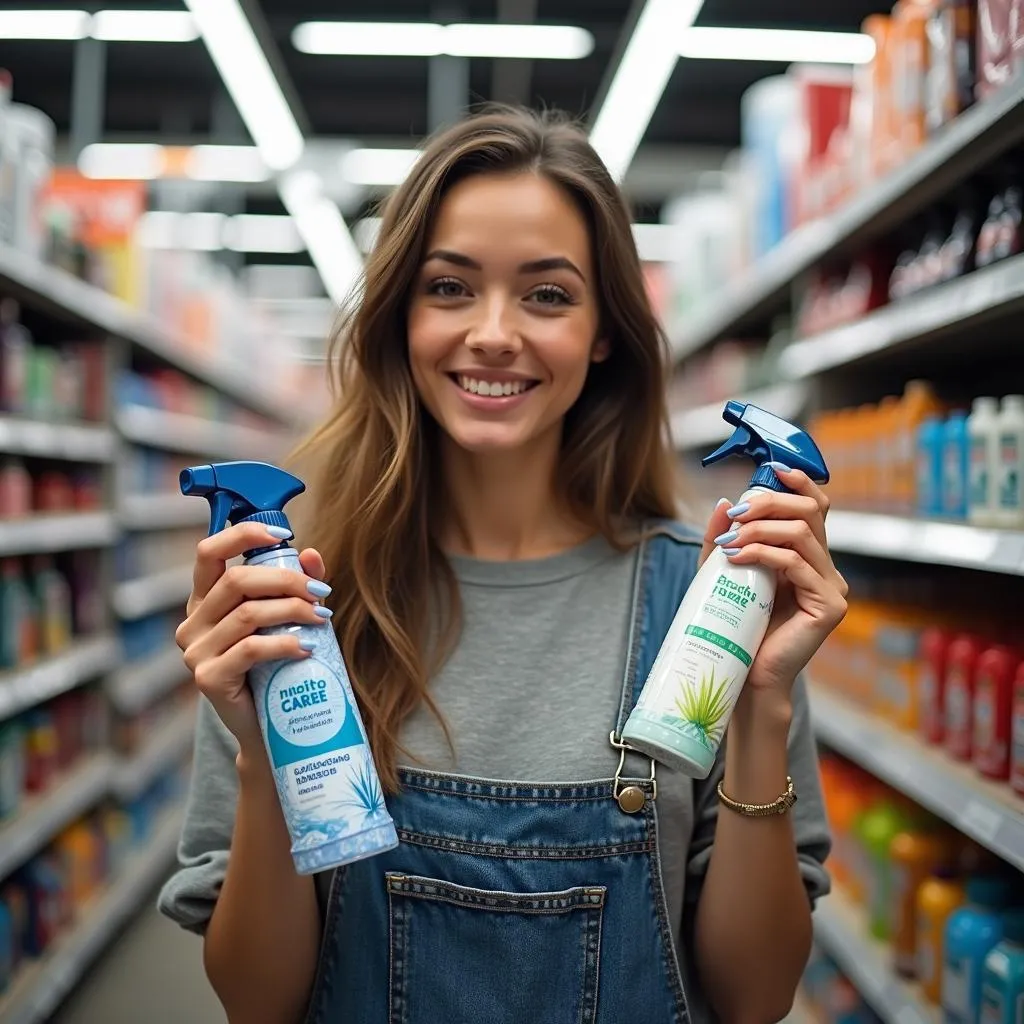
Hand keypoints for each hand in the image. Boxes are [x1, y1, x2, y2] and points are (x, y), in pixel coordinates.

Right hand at [175, 522, 331, 750]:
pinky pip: (250, 649)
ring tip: (322, 619)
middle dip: (285, 580)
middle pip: (236, 581)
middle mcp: (192, 623)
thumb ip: (296, 586)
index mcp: (204, 601)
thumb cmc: (277, 665)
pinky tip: (307, 647)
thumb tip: (313, 555)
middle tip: (321, 590)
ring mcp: (194, 652)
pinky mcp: (207, 678)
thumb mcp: (286, 619)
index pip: (207, 552)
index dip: (243, 535)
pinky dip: (284, 643)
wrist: (269, 726)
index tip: (284, 534)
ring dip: (292, 611)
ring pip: (248, 615)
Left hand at [698, 465, 847, 698]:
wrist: (746, 674)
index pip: (816, 507)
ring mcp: (832, 587)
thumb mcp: (725, 571)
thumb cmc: (737, 624)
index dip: (799, 483)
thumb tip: (726, 502)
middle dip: (770, 503)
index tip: (770, 469)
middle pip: (810, 512)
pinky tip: (737, 558)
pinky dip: (764, 554)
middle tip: (737, 512)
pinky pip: (797, 565)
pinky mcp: (829, 606)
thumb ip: (726, 537)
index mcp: (808, 556)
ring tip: (730, 541)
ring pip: (802, 535)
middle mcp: (826, 568)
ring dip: (761, 529)